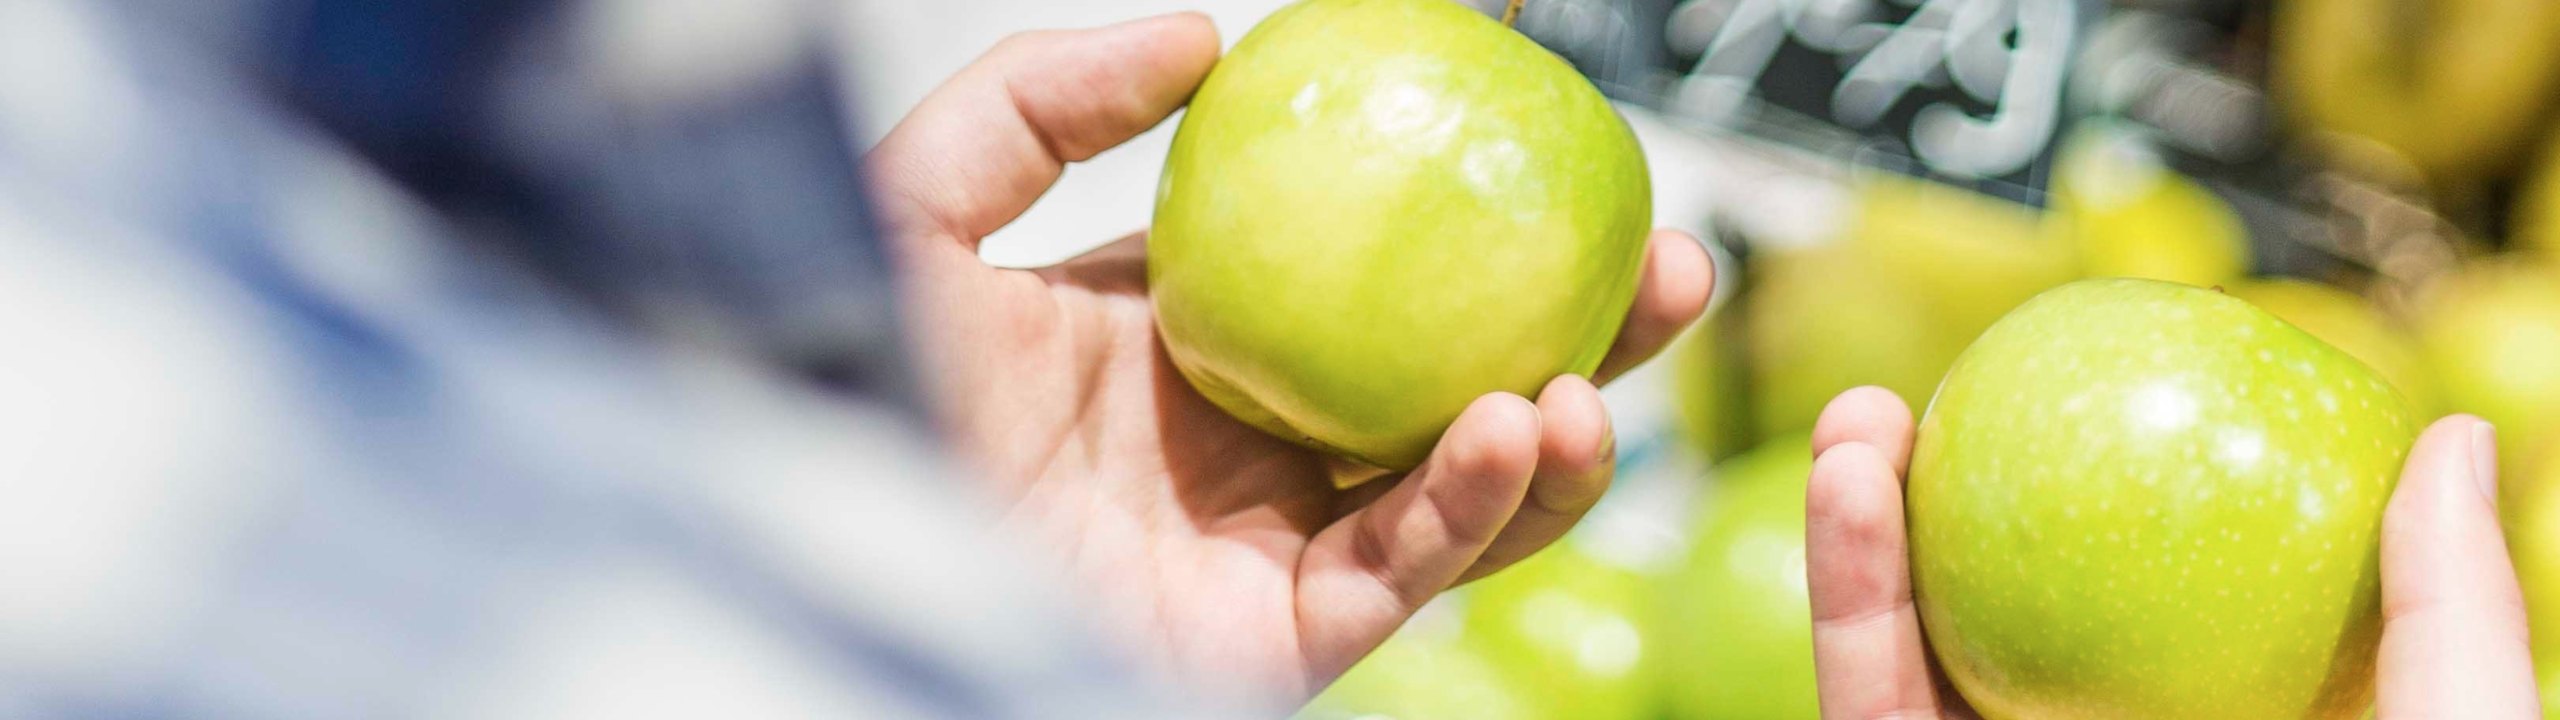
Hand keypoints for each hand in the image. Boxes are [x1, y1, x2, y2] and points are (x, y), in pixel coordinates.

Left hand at [863, 13, 1712, 704]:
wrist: (810, 553)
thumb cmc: (840, 390)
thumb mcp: (924, 203)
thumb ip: (1045, 101)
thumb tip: (1203, 35)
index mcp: (1186, 337)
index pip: (1360, 258)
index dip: (1459, 199)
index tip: (1547, 124)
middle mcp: (1246, 438)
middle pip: (1451, 375)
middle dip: (1574, 325)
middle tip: (1663, 255)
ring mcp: (1268, 539)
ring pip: (1464, 485)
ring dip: (1564, 427)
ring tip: (1610, 360)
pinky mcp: (1278, 634)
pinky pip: (1409, 565)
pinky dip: (1481, 501)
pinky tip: (1521, 426)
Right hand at [1802, 386, 2541, 718]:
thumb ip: (2454, 614)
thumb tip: (2445, 436)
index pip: (2158, 616)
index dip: (2108, 500)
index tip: (2085, 386)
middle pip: (2010, 625)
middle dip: (1954, 503)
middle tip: (1929, 392)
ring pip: (1914, 664)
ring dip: (1865, 529)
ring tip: (1864, 419)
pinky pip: (1875, 711)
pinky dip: (1849, 598)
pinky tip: (1850, 492)